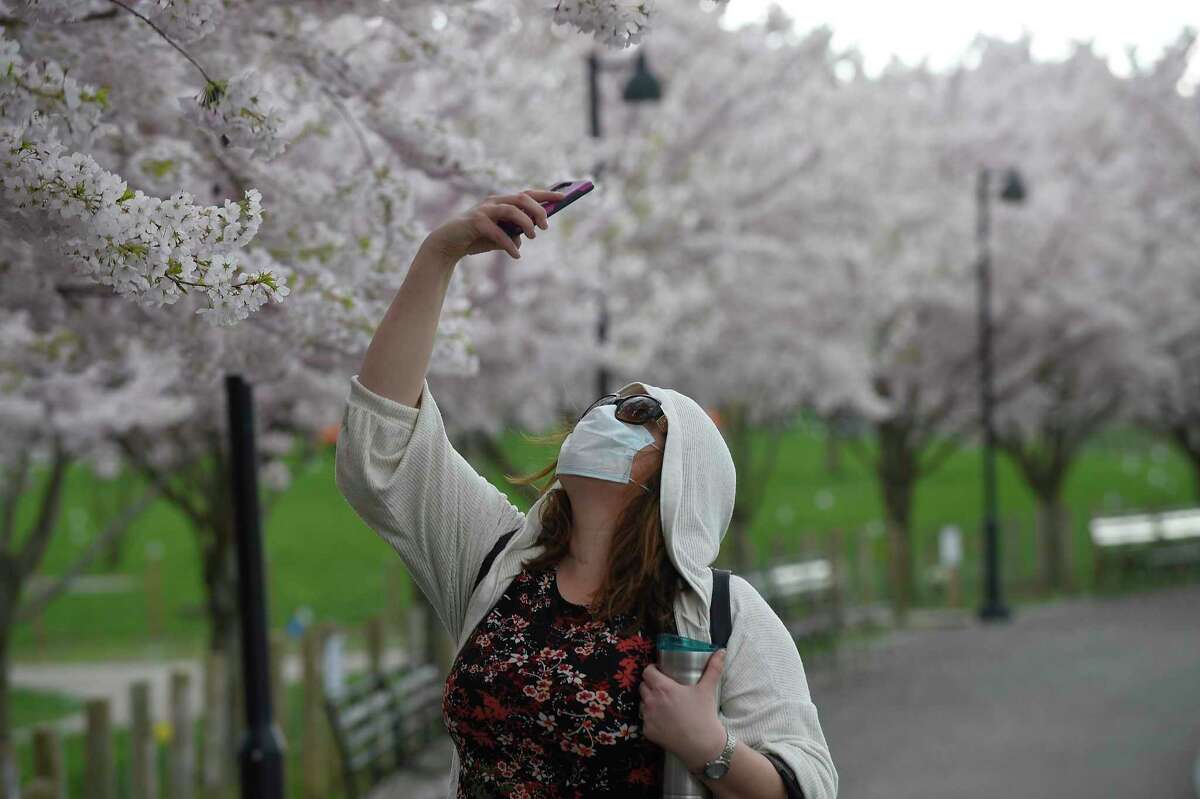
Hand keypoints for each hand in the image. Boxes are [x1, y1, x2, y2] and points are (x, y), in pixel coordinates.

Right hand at [423, 187, 565, 260]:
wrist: (448, 244)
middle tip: (546, 227)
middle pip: (523, 198)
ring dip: (526, 223)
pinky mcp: (475, 222)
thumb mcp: (499, 237)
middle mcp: (494, 201)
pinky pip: (497, 232)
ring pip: (512, 210)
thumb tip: (524, 237)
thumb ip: (512, 234)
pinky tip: (516, 255)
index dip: (546, 194)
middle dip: (538, 211)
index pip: (527, 194)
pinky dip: (509, 244)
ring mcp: (484, 210)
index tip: (563, 198)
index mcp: (502, 202)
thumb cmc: (475, 238)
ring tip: (532, 237)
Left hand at [639, 648, 727, 770]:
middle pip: (643, 686)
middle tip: (663, 689)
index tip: (659, 672)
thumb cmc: (703, 715)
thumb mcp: (708, 689)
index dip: (652, 670)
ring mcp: (647, 718)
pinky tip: (663, 721)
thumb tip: (721, 651)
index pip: (647, 672)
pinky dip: (651, 719)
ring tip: (662, 705)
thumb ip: (714, 668)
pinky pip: (645, 721)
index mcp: (663, 688)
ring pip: (642, 703)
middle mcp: (651, 701)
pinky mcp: (647, 732)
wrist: (702, 746)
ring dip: (649, 702)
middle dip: (651, 685)